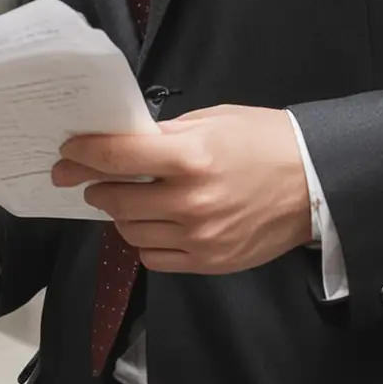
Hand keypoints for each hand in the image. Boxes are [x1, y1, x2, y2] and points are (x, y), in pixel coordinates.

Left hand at [53, 105, 311, 274]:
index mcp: (191, 157)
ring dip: (118, 213)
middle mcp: (191, 202)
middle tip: (88, 176)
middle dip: (94, 185)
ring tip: (122, 197)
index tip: (67, 154)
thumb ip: (165, 135)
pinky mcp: (209, 262)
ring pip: (130, 231)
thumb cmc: (263, 141)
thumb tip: (123, 142)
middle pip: (116, 199)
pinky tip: (150, 222)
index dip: (84, 154)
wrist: (315, 183)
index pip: (118, 157)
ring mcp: (200, 237)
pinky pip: (154, 257)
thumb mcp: (212, 121)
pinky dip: (143, 240)